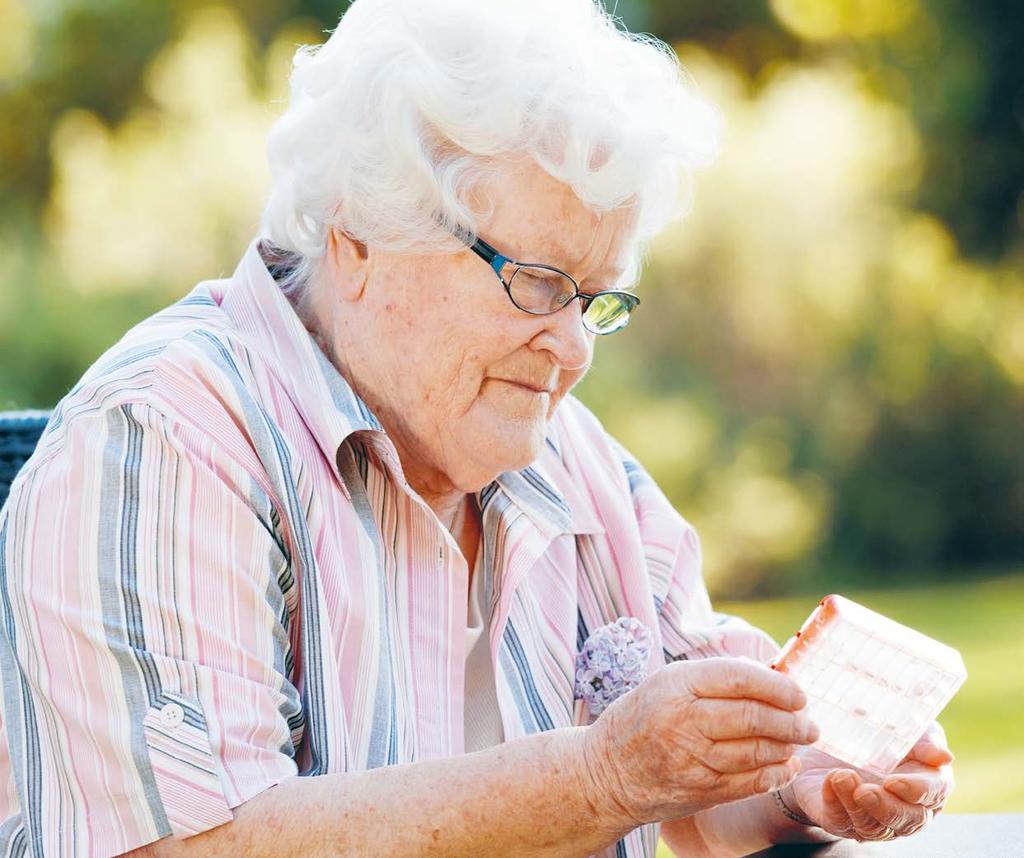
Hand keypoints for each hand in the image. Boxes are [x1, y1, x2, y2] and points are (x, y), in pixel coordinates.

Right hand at [579, 656, 819, 825]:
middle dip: (792, 721)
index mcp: (675, 684)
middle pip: (753, 717)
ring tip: (798, 741)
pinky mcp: (699, 791)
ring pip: (756, 752)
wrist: (605, 773)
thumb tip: (770, 677)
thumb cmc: (642, 718)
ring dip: (787, 747)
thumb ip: (713, 679)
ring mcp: (691, 759)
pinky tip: (785, 767)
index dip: (778, 686)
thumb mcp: (666, 683)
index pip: (740, 678)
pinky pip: (749, 783)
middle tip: (810, 723)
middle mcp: (683, 720)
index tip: (799, 694)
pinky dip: (775, 775)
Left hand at [782, 721, 953, 841]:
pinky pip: (840, 821)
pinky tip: (830, 783)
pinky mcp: (840, 821)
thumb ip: (924, 740)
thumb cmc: (877, 734)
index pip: (934, 794)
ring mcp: (872, 819)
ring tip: (840, 778)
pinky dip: (834, 803)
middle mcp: (905, 809)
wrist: (827, 740)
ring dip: (856, 806)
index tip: (893, 781)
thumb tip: (944, 757)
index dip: (917, 790)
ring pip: (873, 827)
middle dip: (886, 807)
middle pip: (907, 820)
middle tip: (865, 791)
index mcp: (926, 785)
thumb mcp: (903, 728)